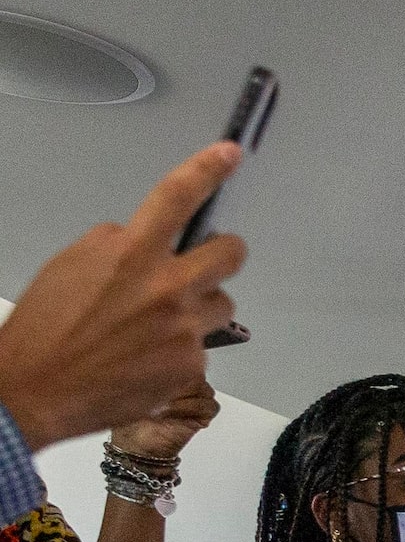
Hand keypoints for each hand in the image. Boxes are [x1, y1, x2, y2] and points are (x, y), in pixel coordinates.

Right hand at [0, 144, 245, 451]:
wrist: (36, 388)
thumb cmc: (47, 325)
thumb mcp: (73, 264)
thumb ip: (117, 245)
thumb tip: (141, 238)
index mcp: (130, 253)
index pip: (176, 198)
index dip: (206, 170)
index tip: (230, 152)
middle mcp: (166, 287)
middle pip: (230, 254)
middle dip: (222, 254)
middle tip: (205, 262)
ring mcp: (184, 329)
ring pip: (221, 304)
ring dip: (200, 307)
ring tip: (158, 324)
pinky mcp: (191, 365)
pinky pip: (202, 346)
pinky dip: (181, 349)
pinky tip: (147, 358)